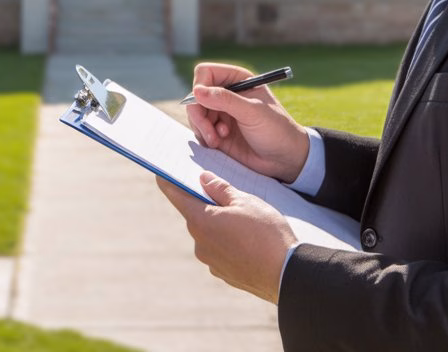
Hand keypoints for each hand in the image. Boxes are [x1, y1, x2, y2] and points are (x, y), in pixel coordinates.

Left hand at [158, 172, 297, 303]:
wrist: (287, 274)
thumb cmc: (267, 233)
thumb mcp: (246, 201)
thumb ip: (221, 189)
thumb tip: (203, 179)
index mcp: (201, 220)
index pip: (176, 196)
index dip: (168, 182)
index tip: (160, 174)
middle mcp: (199, 242)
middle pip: (195, 215)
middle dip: (206, 204)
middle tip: (226, 195)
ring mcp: (210, 260)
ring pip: (209, 234)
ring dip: (220, 225)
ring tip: (246, 222)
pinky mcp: (222, 273)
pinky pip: (220, 251)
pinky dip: (228, 243)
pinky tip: (248, 241)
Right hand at [185, 62, 309, 182]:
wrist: (285, 159)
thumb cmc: (277, 130)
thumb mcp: (253, 112)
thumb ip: (225, 100)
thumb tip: (197, 91)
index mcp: (238, 80)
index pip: (205, 73)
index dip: (199, 87)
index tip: (202, 103)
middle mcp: (227, 94)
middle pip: (196, 96)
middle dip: (199, 114)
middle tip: (210, 131)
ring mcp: (221, 113)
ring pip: (195, 114)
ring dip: (202, 128)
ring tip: (219, 139)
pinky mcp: (217, 131)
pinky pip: (199, 130)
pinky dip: (204, 137)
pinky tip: (220, 142)